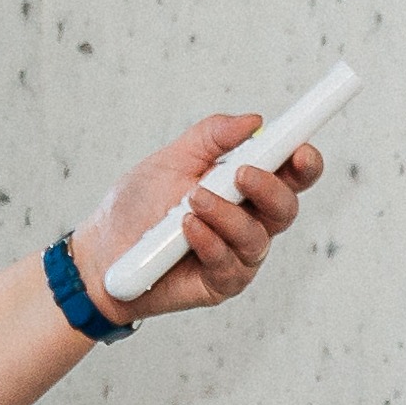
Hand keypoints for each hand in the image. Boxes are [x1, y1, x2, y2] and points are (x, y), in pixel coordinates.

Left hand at [72, 113, 318, 319]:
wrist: (101, 252)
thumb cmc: (137, 206)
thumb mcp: (171, 159)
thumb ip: (211, 137)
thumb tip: (252, 121)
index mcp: (245, 187)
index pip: (288, 174)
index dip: (303, 162)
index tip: (300, 148)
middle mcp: (249, 221)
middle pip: (286, 207)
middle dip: (269, 188)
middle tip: (240, 174)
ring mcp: (238, 255)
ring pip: (257, 238)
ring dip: (226, 215)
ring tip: (192, 201)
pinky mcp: (221, 283)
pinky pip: (230, 264)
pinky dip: (209, 241)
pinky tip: (186, 229)